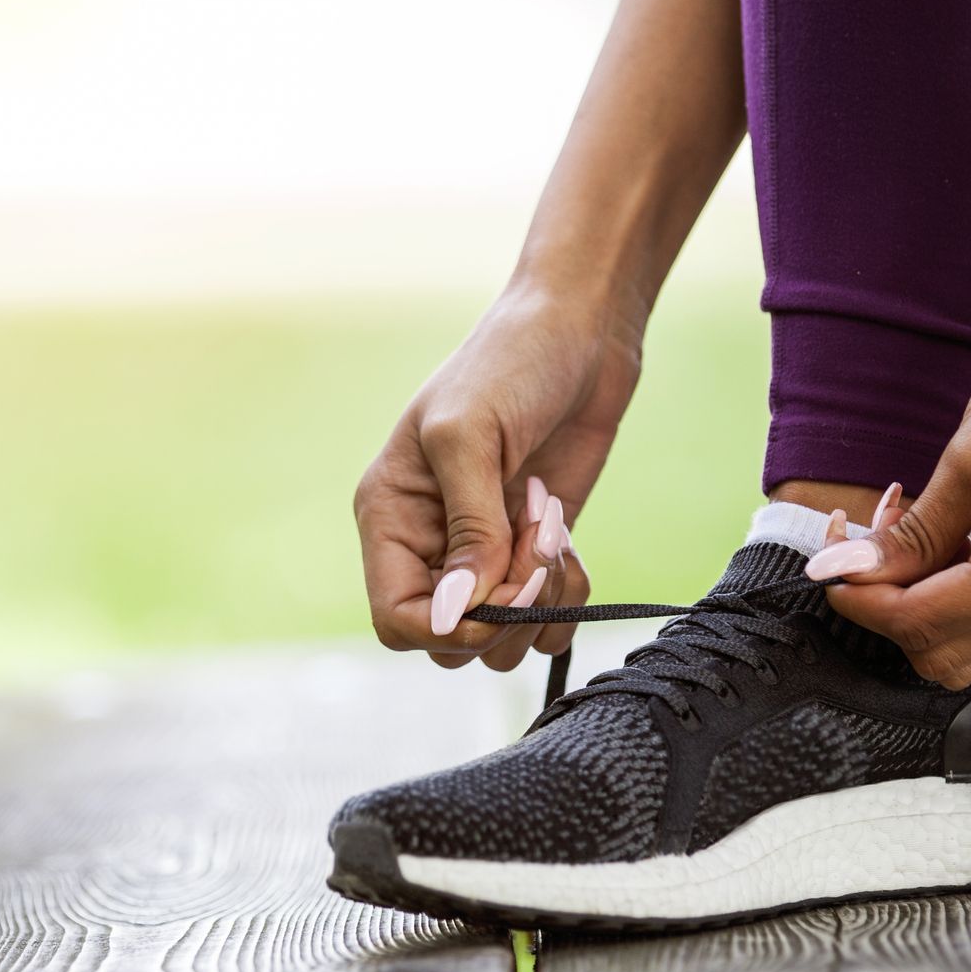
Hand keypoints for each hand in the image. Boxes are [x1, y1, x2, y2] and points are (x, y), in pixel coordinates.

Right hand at [354, 281, 641, 669]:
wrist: (580, 330)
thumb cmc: (510, 364)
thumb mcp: (471, 437)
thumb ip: (468, 530)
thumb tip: (459, 614)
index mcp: (390, 517)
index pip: (396, 619)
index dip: (448, 626)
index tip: (499, 591)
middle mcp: (431, 545)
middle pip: (451, 640)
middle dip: (504, 612)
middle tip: (536, 549)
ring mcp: (485, 553)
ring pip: (501, 640)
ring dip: (540, 602)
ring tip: (551, 532)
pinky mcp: (533, 552)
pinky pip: (545, 615)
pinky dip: (567, 595)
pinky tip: (566, 539)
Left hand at [808, 287, 970, 687]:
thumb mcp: (969, 457)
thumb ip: (908, 533)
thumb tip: (838, 575)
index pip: (922, 623)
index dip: (859, 600)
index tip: (826, 562)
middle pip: (943, 653)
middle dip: (887, 607)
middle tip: (864, 541)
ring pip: (968, 644)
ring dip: (918, 601)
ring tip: (901, 528)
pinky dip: (954, 591)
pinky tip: (940, 534)